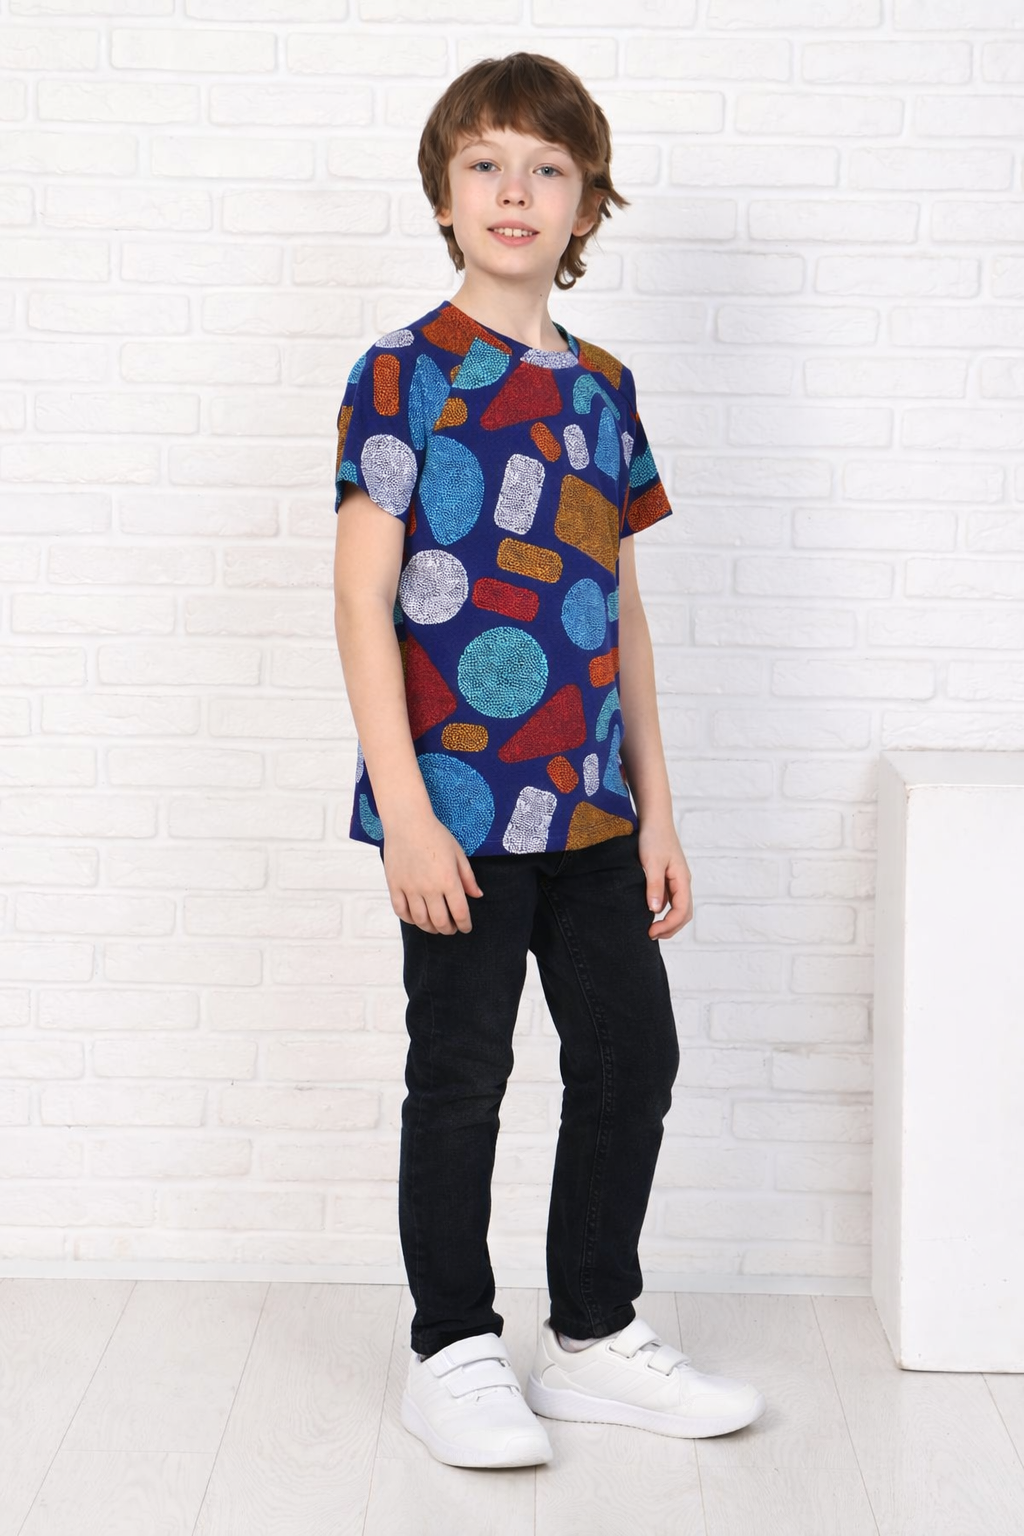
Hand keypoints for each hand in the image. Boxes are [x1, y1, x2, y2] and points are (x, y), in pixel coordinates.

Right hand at [382, 812, 483, 934]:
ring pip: (420, 920)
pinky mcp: (394, 885)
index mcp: (448, 880)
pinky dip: (410, 919)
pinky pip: (401, 911)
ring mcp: (410, 888)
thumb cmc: (435, 835)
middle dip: (449, 929)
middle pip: (440, 921)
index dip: (465, 925)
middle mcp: (429, 888)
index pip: (460, 913)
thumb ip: (468, 878)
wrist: (407, 822)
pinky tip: (417, 918)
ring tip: (435, 926)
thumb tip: (477, 896)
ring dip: (430, 928)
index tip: (466, 928)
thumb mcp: (458, 854)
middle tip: (451, 929)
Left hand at [637, 820, 692, 939]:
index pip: (682, 911)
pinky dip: (664, 912)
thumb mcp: (651, 862)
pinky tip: (649, 913)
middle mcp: (683, 882)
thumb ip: (654, 886)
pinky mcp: (668, 878)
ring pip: (679, 908)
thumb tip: (655, 910)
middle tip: (650, 935)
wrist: (654, 819)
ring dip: (668, 922)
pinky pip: (671, 900)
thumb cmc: (654, 837)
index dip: (668, 925)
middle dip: (670, 928)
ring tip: (651, 929)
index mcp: (682, 879)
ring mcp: (677, 880)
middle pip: (684, 914)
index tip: (651, 931)